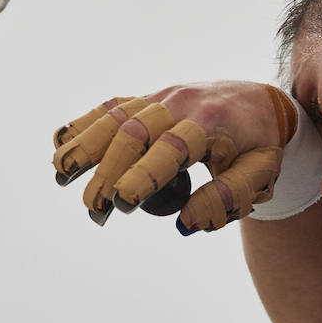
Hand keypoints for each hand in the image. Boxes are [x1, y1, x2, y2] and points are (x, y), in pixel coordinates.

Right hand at [51, 81, 297, 230]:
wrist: (260, 101)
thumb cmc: (260, 145)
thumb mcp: (261, 175)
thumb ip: (228, 198)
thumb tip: (185, 223)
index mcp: (210, 123)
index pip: (171, 148)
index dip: (145, 173)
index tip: (124, 201)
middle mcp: (181, 104)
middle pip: (135, 133)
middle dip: (109, 170)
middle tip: (95, 208)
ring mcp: (160, 98)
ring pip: (116, 118)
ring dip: (86, 145)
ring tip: (60, 173)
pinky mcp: (148, 99)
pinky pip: (113, 108)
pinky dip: (86, 123)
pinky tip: (61, 142)